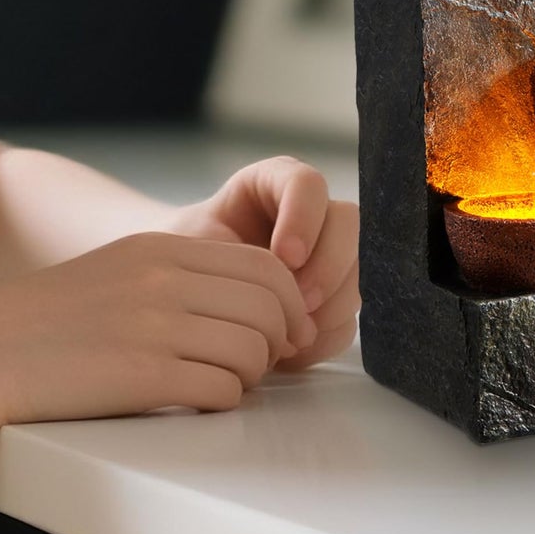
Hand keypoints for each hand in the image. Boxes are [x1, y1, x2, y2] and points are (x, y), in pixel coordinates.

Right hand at [0, 230, 318, 430]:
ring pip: (254, 350)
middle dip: (277, 340)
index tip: (282, 329)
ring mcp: (156, 324)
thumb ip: (181, 273)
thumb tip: (252, 296)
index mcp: (162, 247)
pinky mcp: (144, 375)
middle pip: (269, 306)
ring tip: (224, 382)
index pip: (264, 265)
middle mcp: (165, 277)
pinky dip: (223, 400)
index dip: (286, 302)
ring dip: (251, 375)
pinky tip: (197, 399)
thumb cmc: (55, 321)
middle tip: (262, 363)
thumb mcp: (123, 271)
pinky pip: (222, 390)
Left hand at [166, 156, 359, 371]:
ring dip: (329, 306)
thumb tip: (285, 296)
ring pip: (355, 272)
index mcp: (273, 185)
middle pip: (347, 223)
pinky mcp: (328, 302)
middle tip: (299, 302)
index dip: (305, 217)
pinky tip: (290, 350)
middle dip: (328, 266)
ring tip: (285, 334)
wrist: (179, 297)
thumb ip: (231, 255)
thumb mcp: (192, 242)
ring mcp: (324, 259)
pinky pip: (347, 319)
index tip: (284, 257)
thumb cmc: (180, 259)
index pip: (307, 183)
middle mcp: (308, 217)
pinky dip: (324, 338)